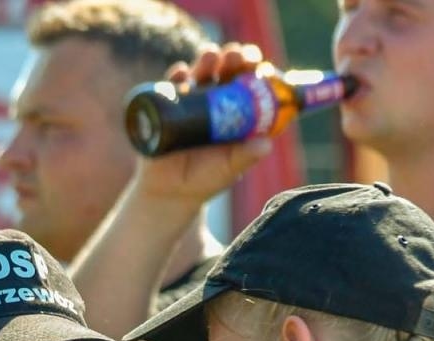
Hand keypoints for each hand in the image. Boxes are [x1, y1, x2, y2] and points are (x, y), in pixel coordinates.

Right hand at [132, 42, 275, 206]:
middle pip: (228, 72)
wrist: (167, 192)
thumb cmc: (204, 180)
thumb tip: (266, 144)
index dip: (258, 72)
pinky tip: (181, 74)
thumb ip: (245, 157)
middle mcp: (217, 102)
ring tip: (210, 56)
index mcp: (238, 113)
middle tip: (235, 55)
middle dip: (234, 59)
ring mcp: (193, 100)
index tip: (262, 67)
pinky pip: (172, 84)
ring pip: (202, 73)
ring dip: (207, 60)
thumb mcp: (227, 169)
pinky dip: (177, 76)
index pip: (252, 85)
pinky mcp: (169, 104)